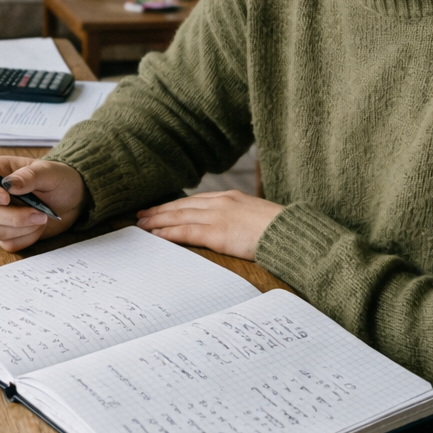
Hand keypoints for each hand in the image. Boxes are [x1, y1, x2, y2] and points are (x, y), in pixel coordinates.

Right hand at [0, 156, 86, 251]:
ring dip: (22, 226)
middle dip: (14, 215)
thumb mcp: (49, 172)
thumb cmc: (60, 179)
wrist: (73, 200)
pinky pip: (8, 244)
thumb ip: (29, 176)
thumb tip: (9, 184)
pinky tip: (38, 226)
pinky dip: (27, 237)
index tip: (4, 197)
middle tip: (38, 210)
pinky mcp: (7, 235)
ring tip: (42, 217)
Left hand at [135, 190, 283, 260]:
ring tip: (142, 225)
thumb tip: (231, 227)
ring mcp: (218, 217)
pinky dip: (169, 233)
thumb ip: (239, 218)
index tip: (160, 208)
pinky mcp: (217, 233)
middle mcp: (220, 202)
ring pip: (179, 216)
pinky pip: (186, 232)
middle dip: (160, 211)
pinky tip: (156, 235)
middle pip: (182, 206)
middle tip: (141, 215)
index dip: (175, 205)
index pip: (195, 200)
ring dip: (158, 221)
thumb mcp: (257, 216)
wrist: (291, 233)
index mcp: (230, 197)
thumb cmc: (279, 229)